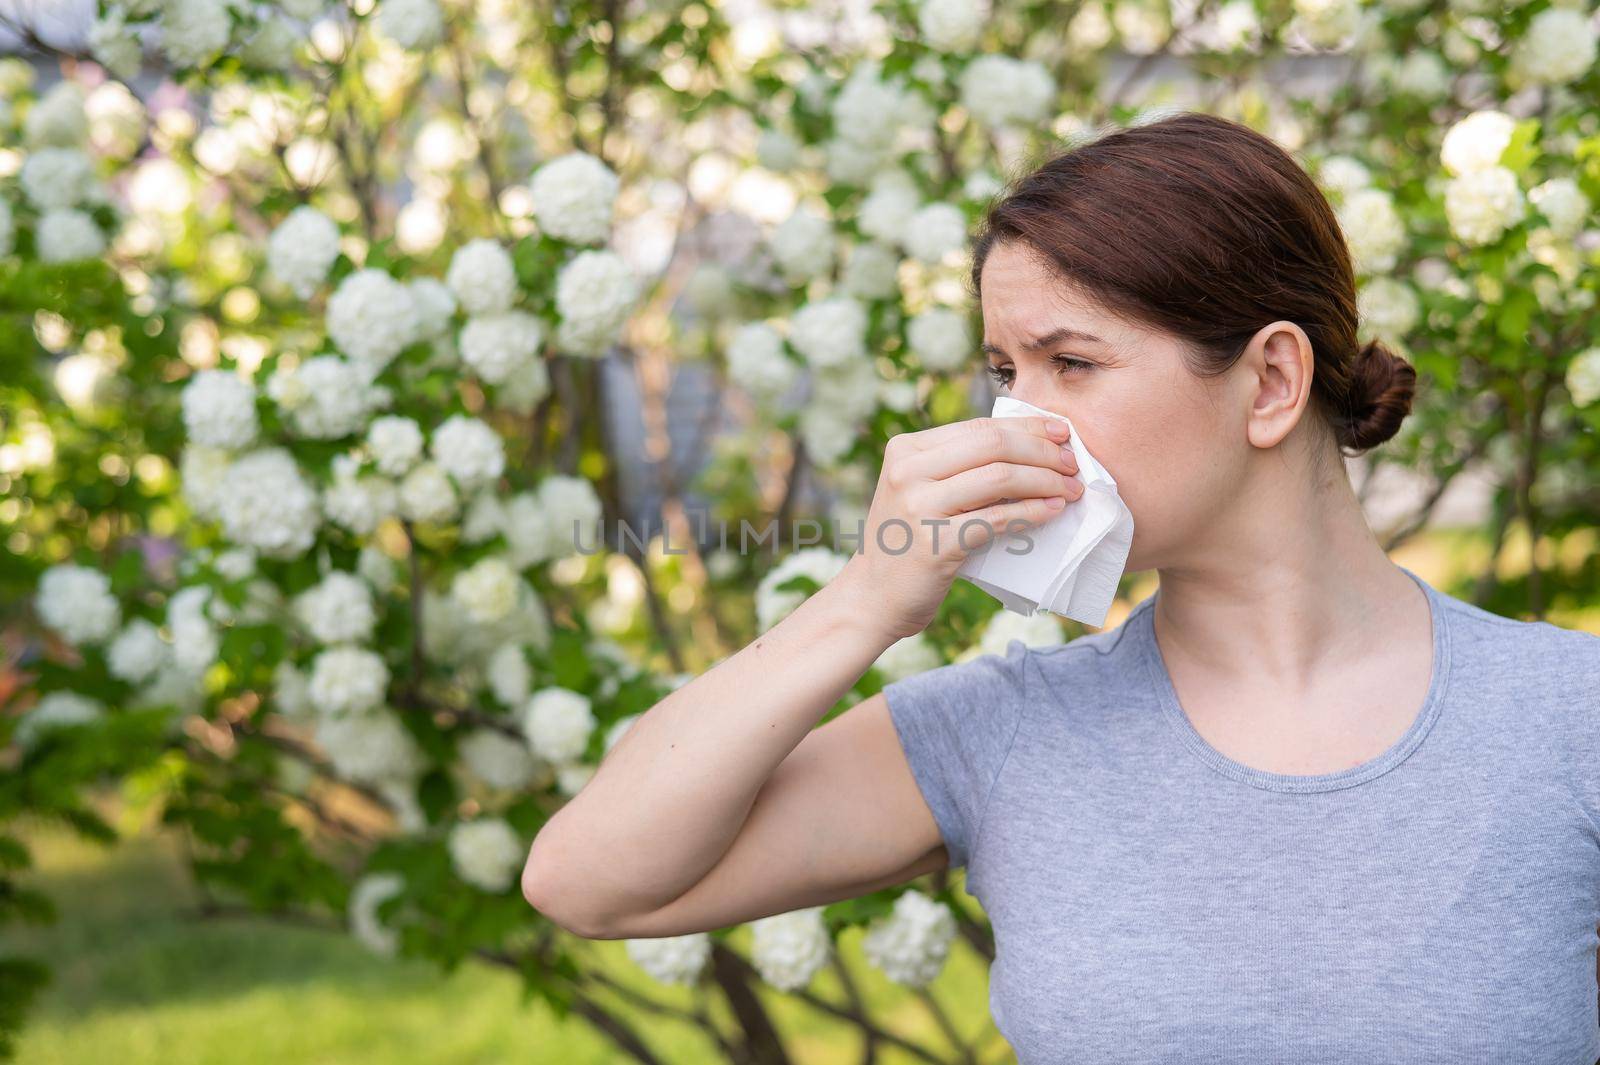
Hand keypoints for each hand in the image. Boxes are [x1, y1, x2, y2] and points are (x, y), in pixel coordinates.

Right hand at [834, 415, 1084, 641]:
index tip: (1062, 433)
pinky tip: (1053, 511)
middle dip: (1042, 451)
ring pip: (1000, 478)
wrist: (873, 596)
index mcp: (906, 449)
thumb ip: (959, 467)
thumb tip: (1033, 447)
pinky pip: (997, 519)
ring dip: (1046, 481)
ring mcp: (918, 507)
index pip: (980, 426)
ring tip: (1071, 490)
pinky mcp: (935, 544)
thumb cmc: (909, 542)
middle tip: (1072, 465)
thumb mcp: (920, 491)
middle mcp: (907, 471)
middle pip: (993, 445)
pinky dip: (1032, 512)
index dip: (1028, 427)